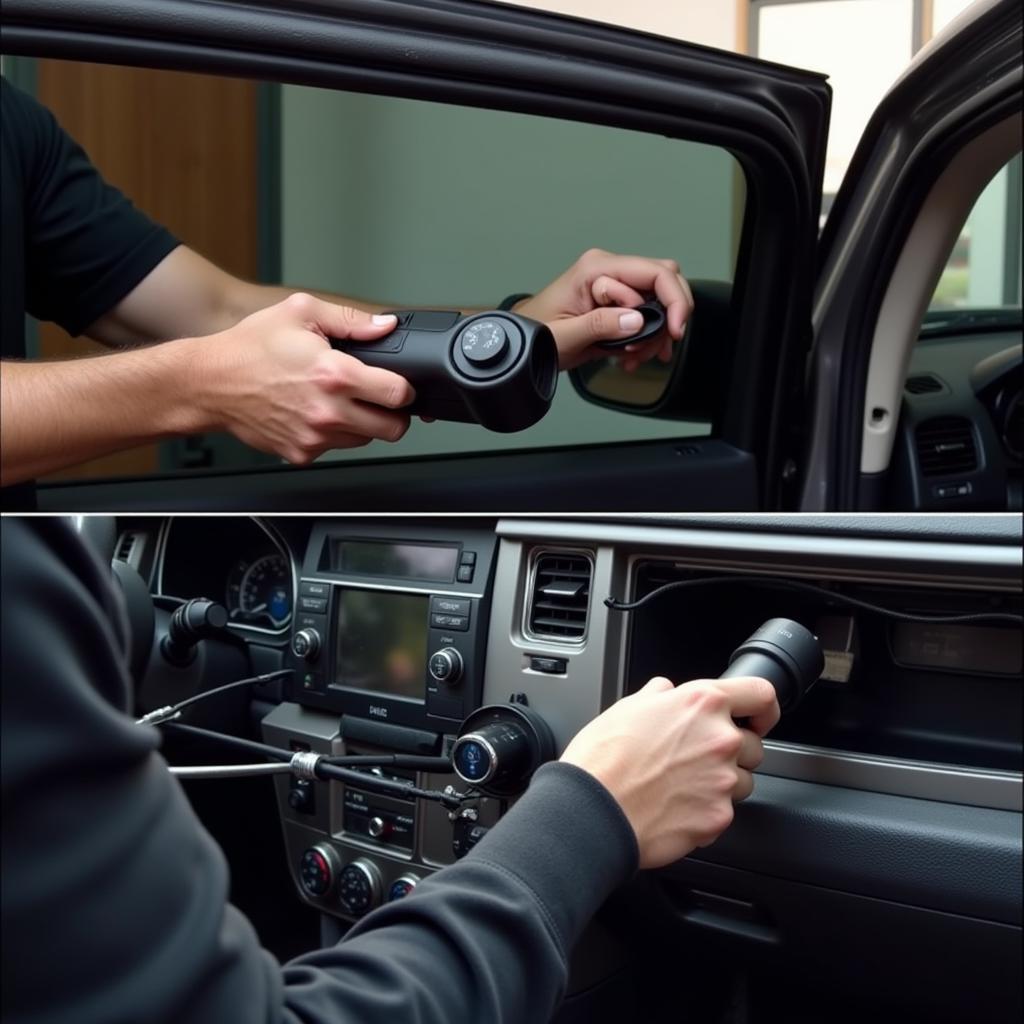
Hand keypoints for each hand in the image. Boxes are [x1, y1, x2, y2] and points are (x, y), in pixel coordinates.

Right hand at [188, 293, 414, 463]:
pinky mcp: (302, 453)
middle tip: (379, 398)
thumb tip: (385, 326)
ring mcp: (315, 437)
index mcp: (334, 374)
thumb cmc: (249, 348)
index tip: (399, 385)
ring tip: (339, 400)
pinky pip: (335, 448)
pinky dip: (334, 434)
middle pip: (393, 429)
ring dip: (363, 423)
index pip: (399, 395)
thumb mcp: (301, 312)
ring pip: (366, 440)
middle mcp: (328, 411)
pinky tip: (314, 412)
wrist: (209, 383)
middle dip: (394, 414)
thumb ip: (351, 320)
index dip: (405, 389)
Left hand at [515, 248, 693, 370]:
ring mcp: (614, 284)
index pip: (654, 272)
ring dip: (655, 334)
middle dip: (667, 318)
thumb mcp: (564, 335)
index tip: (674, 330)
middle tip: (654, 348)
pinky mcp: (616, 301)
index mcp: (595, 269)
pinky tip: (632, 356)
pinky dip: (646, 338)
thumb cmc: (535, 333)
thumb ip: (600, 325)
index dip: (673, 300)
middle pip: (663, 280)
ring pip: (659, 300)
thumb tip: (636, 320)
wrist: (523, 342)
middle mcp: (608, 270)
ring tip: (633, 357)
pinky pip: (647, 313)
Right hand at [560, 675, 778, 868]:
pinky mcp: (718, 817)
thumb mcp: (626, 707)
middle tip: (696, 760)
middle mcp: (720, 738)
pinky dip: (705, 812)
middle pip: (753, 745)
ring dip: (721, 784)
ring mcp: (723, 780)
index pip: (761, 695)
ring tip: (681, 786)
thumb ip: (659, 696)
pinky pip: (724, 812)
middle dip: (732, 753)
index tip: (759, 718)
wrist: (593, 810)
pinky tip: (675, 807)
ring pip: (742, 782)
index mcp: (701, 703)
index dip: (763, 708)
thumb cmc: (603, 759)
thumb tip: (666, 693)